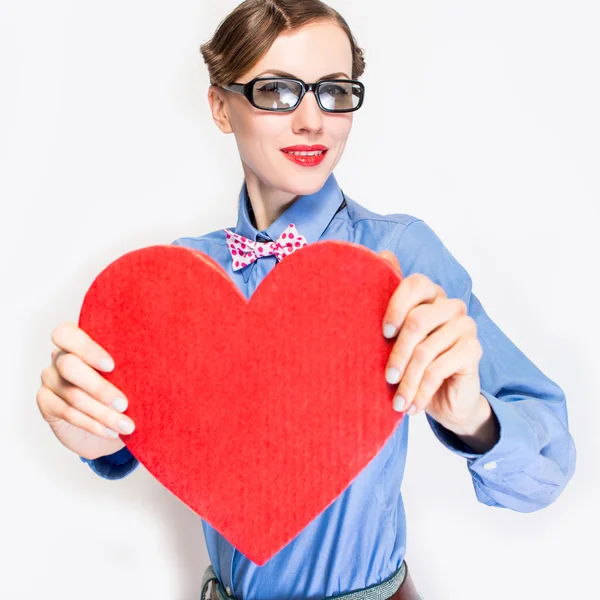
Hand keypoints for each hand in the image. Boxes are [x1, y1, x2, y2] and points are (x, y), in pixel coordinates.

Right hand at [36, 322, 135, 459]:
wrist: (110, 421)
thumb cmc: (125, 387)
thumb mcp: (131, 372)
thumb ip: (134, 361)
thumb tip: (165, 360)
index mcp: (79, 340)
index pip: (67, 334)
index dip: (86, 348)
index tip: (112, 365)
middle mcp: (60, 356)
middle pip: (69, 366)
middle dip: (99, 387)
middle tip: (124, 404)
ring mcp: (50, 379)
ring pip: (72, 394)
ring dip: (102, 413)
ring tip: (126, 425)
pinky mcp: (46, 403)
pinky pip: (67, 413)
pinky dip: (92, 424)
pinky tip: (111, 431)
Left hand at [379, 251, 486, 435]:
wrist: (444, 399)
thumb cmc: (412, 362)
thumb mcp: (395, 337)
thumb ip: (388, 301)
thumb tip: (383, 253)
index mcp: (429, 295)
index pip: (414, 283)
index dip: (396, 305)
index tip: (383, 332)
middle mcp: (449, 305)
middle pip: (418, 320)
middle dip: (397, 353)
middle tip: (386, 378)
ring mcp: (465, 326)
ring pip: (427, 350)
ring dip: (408, 381)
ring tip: (397, 402)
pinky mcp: (474, 350)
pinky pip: (440, 368)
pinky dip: (422, 390)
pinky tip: (413, 406)